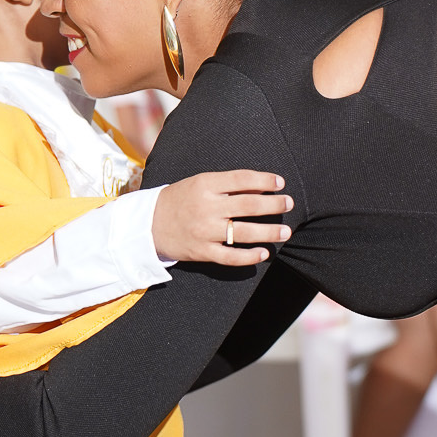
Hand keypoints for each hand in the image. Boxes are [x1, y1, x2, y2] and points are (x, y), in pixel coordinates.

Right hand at [151, 170, 292, 265]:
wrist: (148, 225)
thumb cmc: (179, 200)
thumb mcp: (199, 184)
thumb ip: (226, 185)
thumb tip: (260, 186)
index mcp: (205, 185)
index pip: (241, 179)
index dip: (264, 181)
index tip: (280, 183)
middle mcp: (206, 207)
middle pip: (248, 205)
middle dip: (273, 205)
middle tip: (288, 204)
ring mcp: (205, 231)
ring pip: (244, 232)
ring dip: (269, 233)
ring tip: (286, 232)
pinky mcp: (202, 252)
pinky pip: (230, 257)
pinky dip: (249, 257)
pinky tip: (264, 253)